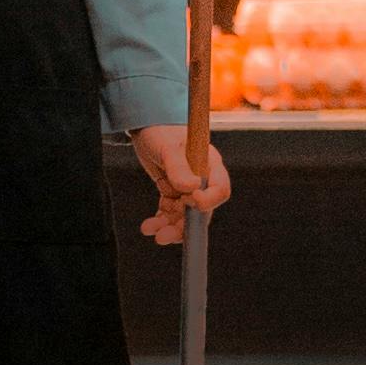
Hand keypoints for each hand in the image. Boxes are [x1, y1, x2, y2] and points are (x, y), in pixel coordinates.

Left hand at [129, 122, 231, 247]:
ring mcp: (187, 189)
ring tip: (152, 232)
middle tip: (163, 236)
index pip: (220, 189)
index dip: (209, 200)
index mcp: (210, 164)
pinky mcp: (172, 194)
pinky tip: (148, 226)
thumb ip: (178, 167)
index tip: (191, 200)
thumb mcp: (168, 147)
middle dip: (184, 225)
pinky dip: (160, 222)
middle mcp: (202, 179)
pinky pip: (170, 213)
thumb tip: (191, 188)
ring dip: (169, 227)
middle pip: (201, 210)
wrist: (145, 128)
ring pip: (184, 216)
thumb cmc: (161, 131)